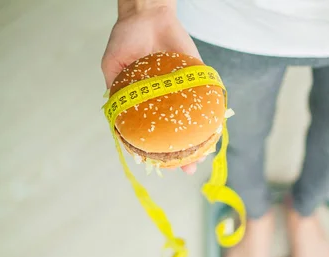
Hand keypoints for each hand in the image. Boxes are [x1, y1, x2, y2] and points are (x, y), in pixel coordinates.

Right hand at [101, 2, 201, 174]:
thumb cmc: (126, 38)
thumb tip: (114, 115)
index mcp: (146, 101)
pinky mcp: (197, 77)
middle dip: (182, 153)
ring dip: (200, 140)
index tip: (157, 166)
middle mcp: (166, 100)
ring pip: (194, 121)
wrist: (147, 13)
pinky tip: (216, 128)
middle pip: (177, 132)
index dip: (154, 151)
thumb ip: (115, 89)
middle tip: (186, 169)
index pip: (152, 132)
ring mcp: (183, 91)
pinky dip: (213, 113)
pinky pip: (208, 98)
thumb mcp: (113, 65)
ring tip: (203, 156)